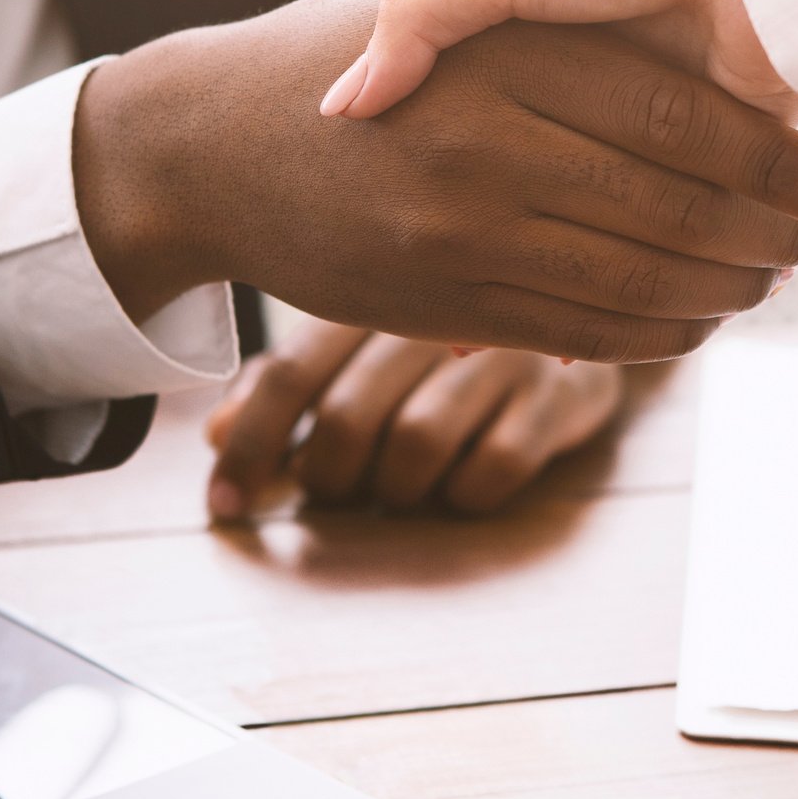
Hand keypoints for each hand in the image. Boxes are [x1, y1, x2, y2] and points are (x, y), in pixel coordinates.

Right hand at [72, 0, 797, 361]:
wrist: (210, 141)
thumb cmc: (334, 58)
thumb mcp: (428, 2)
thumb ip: (549, 28)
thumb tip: (682, 68)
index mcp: (504, 59)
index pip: (683, 120)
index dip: (780, 165)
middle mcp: (488, 148)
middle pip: (675, 209)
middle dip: (774, 235)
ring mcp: (461, 234)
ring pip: (636, 281)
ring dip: (725, 291)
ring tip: (774, 283)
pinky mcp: (441, 300)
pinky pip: (579, 330)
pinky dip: (654, 336)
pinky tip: (694, 324)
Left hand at [203, 318, 625, 518]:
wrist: (583, 304)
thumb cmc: (446, 336)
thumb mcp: (363, 342)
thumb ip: (291, 384)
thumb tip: (214, 434)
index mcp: (372, 293)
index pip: (290, 373)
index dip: (250, 446)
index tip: (223, 505)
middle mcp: (435, 313)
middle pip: (349, 419)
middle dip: (330, 478)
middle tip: (339, 490)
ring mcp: (503, 348)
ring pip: (417, 445)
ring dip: (397, 490)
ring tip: (403, 485)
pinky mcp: (563, 390)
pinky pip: (495, 468)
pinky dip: (467, 493)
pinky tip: (466, 482)